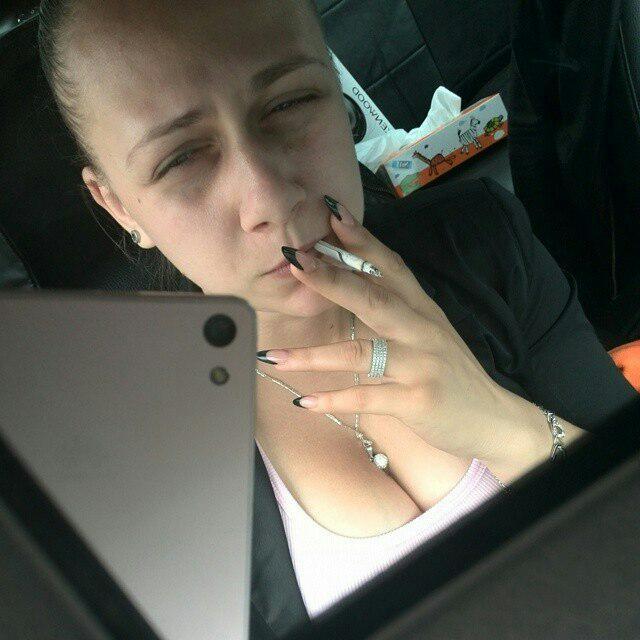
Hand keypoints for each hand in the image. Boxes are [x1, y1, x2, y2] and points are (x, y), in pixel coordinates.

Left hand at [263, 196, 534, 467]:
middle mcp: (422, 329)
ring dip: (312, 355)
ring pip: (360, 352)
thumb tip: (350, 282)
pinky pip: (368, 398)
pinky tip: (304, 403)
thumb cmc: (450, 372)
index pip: (389, 265)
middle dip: (332, 279)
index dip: (360, 240)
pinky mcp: (418, 400)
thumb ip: (395, 307)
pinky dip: (335, 400)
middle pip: (373, 298)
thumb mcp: (427, 331)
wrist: (493, 419)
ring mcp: (421, 365)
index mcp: (422, 307)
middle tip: (294, 261)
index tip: (329, 215)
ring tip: (271, 356)